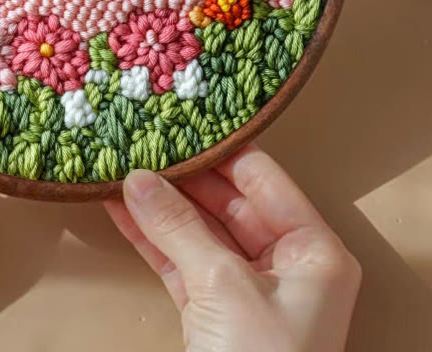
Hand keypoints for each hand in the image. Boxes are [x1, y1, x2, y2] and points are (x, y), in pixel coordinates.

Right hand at [106, 145, 360, 351]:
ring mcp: (244, 286)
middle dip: (178, 177)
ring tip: (119, 169)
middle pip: (224, 202)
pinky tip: (119, 209)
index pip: (261, 178)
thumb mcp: (222, 285)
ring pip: (195, 230)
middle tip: (139, 144)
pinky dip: (148, 237)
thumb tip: (138, 178)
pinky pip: (177, 260)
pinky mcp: (211, 309)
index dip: (218, 149)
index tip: (179, 122)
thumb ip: (179, 226)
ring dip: (156, 204)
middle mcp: (283, 262)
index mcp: (311, 249)